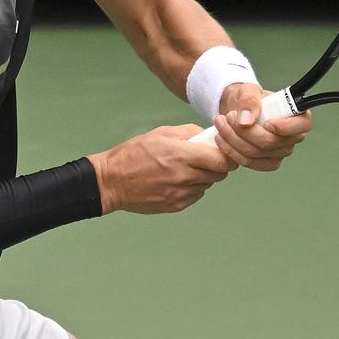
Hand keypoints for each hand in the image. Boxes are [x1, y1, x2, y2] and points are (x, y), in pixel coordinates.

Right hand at [88, 124, 236, 214]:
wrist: (111, 182)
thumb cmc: (133, 154)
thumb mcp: (160, 134)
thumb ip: (188, 132)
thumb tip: (207, 135)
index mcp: (181, 155)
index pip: (222, 161)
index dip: (226, 156)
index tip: (222, 151)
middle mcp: (184, 177)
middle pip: (219, 175)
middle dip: (216, 165)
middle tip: (205, 158)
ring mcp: (180, 194)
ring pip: (207, 185)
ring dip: (203, 176)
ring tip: (186, 169)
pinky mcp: (175, 205)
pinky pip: (195, 196)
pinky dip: (192, 188)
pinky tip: (177, 180)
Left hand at [211, 81, 311, 170]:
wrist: (236, 111)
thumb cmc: (247, 99)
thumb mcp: (248, 91)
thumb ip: (249, 101)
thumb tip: (246, 121)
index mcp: (297, 116)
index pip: (303, 126)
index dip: (285, 127)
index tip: (266, 122)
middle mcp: (291, 137)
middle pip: (272, 143)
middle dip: (245, 132)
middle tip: (228, 117)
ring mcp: (278, 152)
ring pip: (256, 154)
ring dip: (234, 141)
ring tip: (221, 124)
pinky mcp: (264, 162)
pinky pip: (249, 163)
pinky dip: (232, 152)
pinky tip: (222, 139)